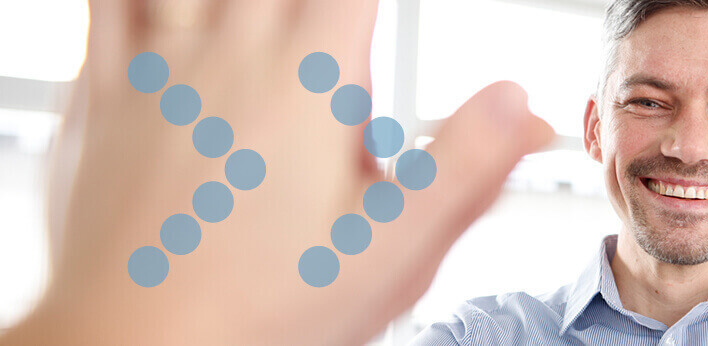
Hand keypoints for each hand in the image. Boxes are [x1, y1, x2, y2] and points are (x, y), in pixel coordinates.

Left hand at [1, 1, 552, 344]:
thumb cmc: (261, 313)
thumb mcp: (394, 249)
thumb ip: (465, 168)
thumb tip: (521, 105)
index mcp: (309, 77)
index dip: (368, 1)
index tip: (371, 22)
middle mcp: (228, 52)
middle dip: (311, 2)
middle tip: (326, 39)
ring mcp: (156, 71)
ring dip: (238, 1)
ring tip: (270, 31)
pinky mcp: (99, 100)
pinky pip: (109, 5)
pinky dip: (139, 0)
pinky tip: (169, 16)